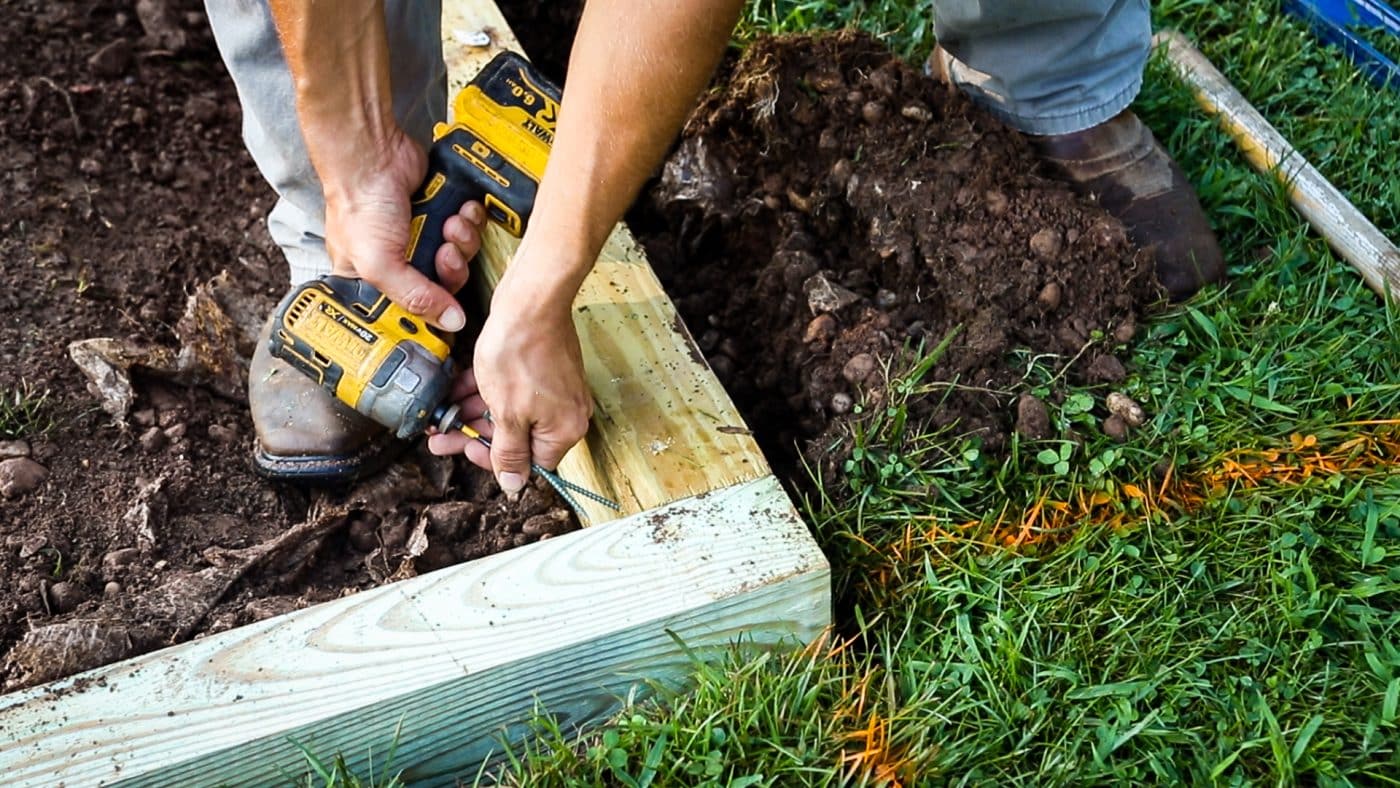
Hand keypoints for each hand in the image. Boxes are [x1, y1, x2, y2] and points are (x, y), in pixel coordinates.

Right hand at [321, 129, 485, 328]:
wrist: (376, 154)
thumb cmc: (360, 204)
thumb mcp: (378, 263)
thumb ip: (414, 297)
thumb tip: (450, 322)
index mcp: (374, 281)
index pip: (411, 315)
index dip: (432, 315)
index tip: (445, 313)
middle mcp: (400, 264)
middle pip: (444, 289)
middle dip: (452, 273)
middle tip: (445, 255)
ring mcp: (424, 240)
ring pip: (461, 260)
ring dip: (462, 244)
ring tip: (448, 226)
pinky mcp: (442, 217)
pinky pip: (470, 232)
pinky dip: (470, 223)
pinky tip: (458, 212)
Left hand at [426, 270, 592, 494]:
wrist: (531, 300)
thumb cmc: (521, 352)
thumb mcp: (507, 413)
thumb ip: (509, 452)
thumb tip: (514, 485)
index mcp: (564, 430)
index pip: (529, 464)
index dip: (492, 459)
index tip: (465, 448)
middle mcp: (566, 413)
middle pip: (517, 438)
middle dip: (475, 434)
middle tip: (443, 434)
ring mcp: (555, 390)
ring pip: (510, 412)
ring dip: (474, 412)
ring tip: (444, 410)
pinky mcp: (544, 369)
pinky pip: (513, 390)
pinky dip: (487, 391)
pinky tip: (459, 388)